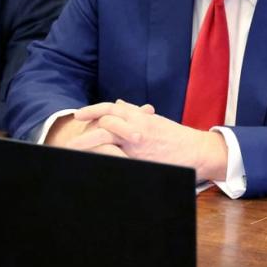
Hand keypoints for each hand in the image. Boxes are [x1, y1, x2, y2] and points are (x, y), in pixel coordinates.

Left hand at [68, 100, 228, 180]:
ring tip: (74, 152)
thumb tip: (117, 104)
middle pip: (105, 123)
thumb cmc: (174, 136)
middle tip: (70, 141)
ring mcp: (138, 144)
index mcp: (139, 117)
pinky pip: (117, 157)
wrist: (195, 150)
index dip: (92, 110)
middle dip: (85, 131)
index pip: (110, 109)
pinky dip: (104, 158)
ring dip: (89, 143)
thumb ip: (134, 113)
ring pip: (107, 138)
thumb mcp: (153, 120)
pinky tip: (94, 162)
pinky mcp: (141, 159)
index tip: (79, 115)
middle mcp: (137, 127)